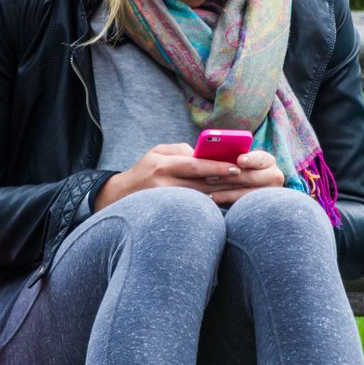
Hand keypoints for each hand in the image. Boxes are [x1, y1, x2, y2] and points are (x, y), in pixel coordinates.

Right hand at [93, 145, 282, 210]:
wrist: (117, 198)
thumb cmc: (143, 171)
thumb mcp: (156, 153)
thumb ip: (180, 151)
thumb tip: (204, 155)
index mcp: (162, 164)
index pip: (194, 165)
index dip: (216, 166)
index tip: (236, 167)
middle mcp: (162, 183)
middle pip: (200, 184)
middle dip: (225, 182)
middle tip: (246, 181)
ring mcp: (164, 201)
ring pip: (199, 199)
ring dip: (221, 196)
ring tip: (241, 193)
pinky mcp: (166, 213)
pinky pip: (192, 209)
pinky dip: (209, 207)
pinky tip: (224, 205)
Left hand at [206, 150, 284, 205]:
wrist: (250, 182)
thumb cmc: (239, 164)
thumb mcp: (240, 158)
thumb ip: (233, 155)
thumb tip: (215, 153)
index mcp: (268, 161)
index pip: (260, 159)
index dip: (250, 159)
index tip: (239, 160)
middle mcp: (274, 177)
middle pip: (251, 177)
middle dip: (229, 177)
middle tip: (209, 178)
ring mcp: (269, 194)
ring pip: (244, 194)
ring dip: (223, 192)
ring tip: (206, 191)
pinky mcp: (259, 205)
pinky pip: (241, 205)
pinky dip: (224, 200)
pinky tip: (211, 198)